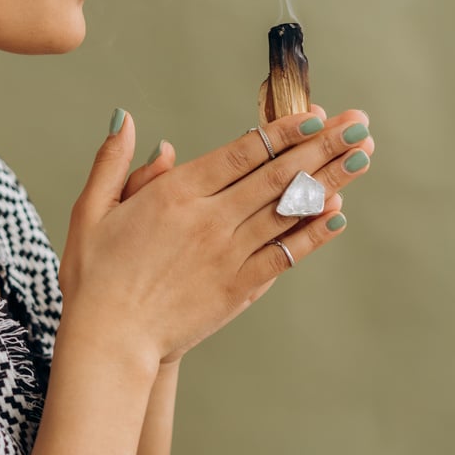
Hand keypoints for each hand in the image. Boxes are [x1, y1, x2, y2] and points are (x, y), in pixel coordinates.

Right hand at [58, 105, 372, 367]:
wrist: (108, 340)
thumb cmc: (93, 276)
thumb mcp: (92, 211)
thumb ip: (114, 162)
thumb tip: (129, 120)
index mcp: (174, 194)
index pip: (242, 152)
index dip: (283, 131)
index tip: (316, 114)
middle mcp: (208, 220)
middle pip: (276, 175)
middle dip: (322, 146)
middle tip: (357, 124)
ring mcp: (227, 255)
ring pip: (288, 210)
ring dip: (330, 180)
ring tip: (362, 157)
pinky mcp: (237, 288)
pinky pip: (285, 255)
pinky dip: (314, 233)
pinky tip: (338, 213)